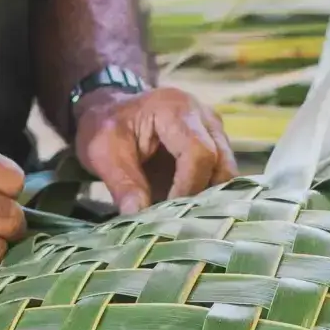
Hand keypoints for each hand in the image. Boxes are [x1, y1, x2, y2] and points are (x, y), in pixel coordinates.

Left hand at [74, 86, 236, 215]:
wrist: (111, 112)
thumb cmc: (106, 127)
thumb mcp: (102, 152)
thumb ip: (123, 184)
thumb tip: (139, 216)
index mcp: (175, 109)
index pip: (199, 153)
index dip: (188, 188)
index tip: (166, 214)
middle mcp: (203, 116)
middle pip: (222, 164)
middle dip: (201, 197)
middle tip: (175, 220)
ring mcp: (214, 130)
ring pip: (227, 173)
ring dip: (207, 198)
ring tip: (179, 216)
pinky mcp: (216, 145)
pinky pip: (222, 175)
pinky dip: (207, 195)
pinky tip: (184, 209)